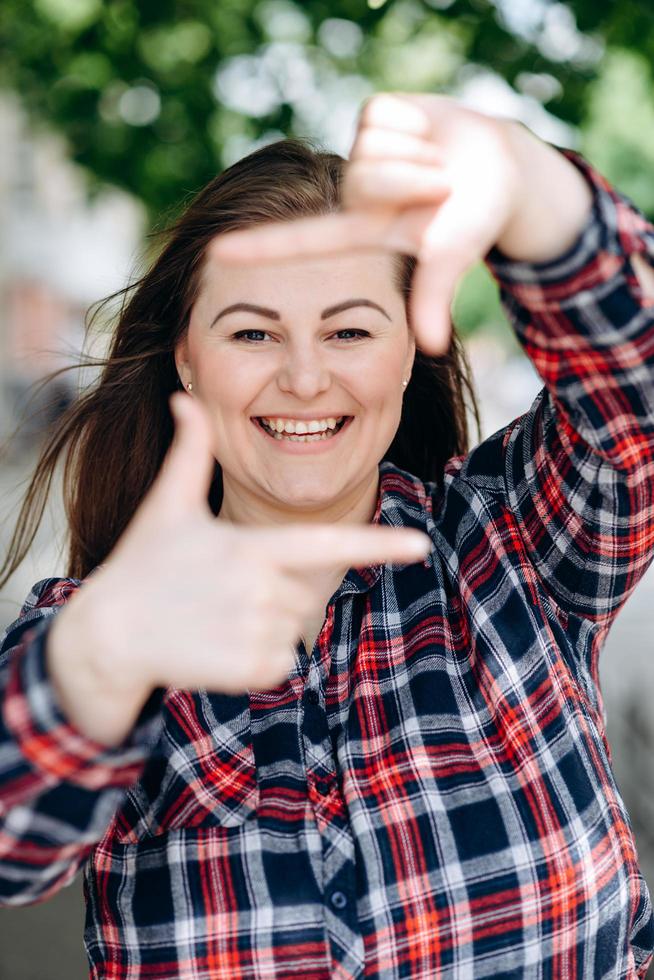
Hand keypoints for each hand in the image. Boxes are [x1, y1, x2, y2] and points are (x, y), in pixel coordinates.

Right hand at [48, 393, 429, 743]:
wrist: (107, 635)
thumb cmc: (142, 563)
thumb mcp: (167, 505)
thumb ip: (189, 453)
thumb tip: (184, 397)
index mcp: (251, 548)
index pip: (326, 546)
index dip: (377, 545)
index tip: (420, 546)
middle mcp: (261, 590)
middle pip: (306, 590)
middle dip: (275, 589)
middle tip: (221, 589)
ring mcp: (257, 633)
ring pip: (294, 626)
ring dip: (266, 623)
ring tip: (215, 616)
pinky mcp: (252, 671)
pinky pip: (282, 662)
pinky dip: (259, 658)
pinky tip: (216, 645)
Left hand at [211, 94, 524, 353]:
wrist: (501, 165)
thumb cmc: (474, 219)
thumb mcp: (451, 255)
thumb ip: (434, 295)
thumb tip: (433, 348)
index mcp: (361, 232)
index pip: (302, 241)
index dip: (260, 249)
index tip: (215, 254)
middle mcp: (353, 196)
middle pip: (367, 181)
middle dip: (416, 181)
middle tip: (442, 191)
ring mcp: (360, 155)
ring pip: (377, 148)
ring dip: (421, 155)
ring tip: (438, 166)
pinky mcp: (372, 116)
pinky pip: (386, 116)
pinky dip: (418, 124)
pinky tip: (428, 136)